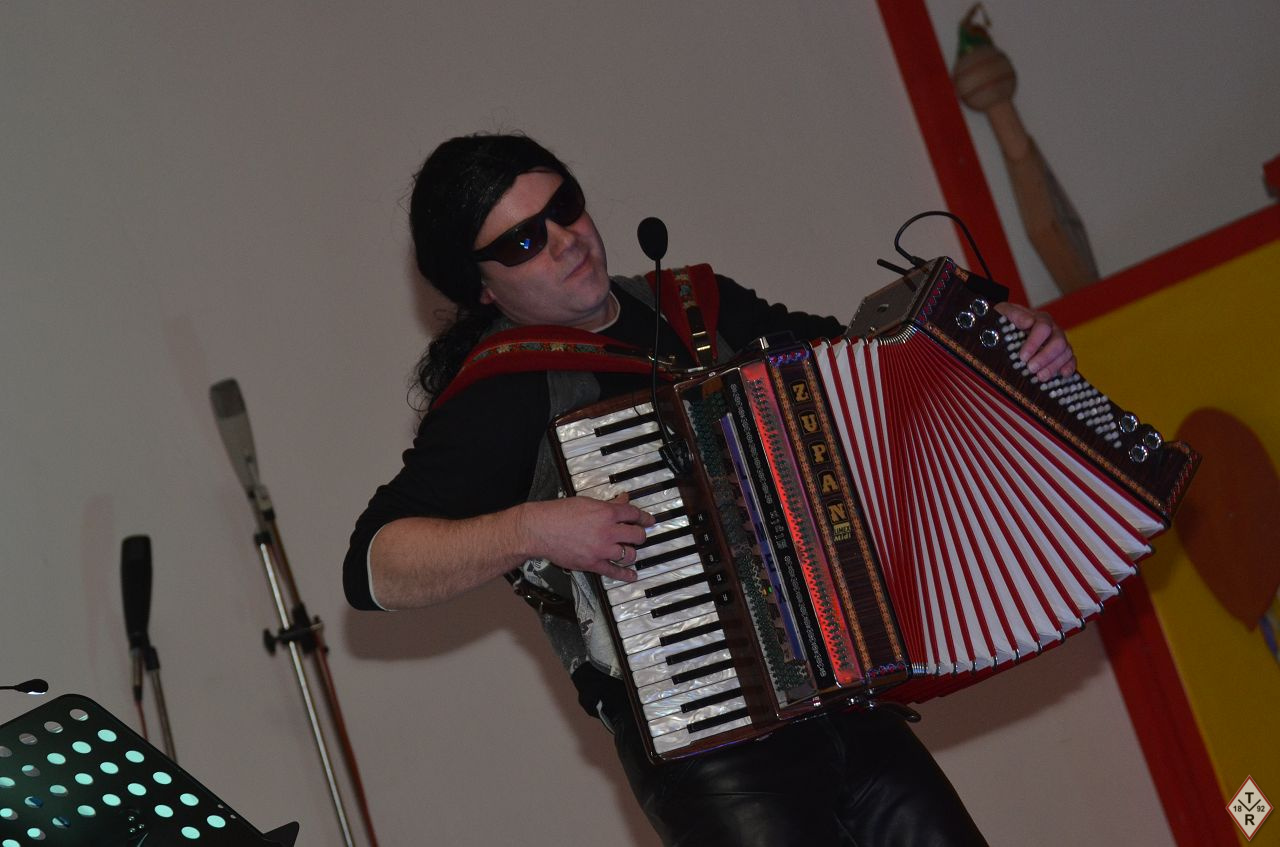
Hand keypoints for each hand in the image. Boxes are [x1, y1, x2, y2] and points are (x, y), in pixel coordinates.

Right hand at [518, 494, 654, 582]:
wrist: (540, 529)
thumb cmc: (560, 513)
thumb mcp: (587, 502)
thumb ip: (608, 504)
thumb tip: (623, 500)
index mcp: (607, 513)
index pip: (633, 514)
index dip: (645, 517)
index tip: (649, 520)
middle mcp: (608, 531)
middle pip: (636, 535)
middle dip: (639, 535)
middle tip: (638, 535)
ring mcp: (601, 549)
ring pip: (629, 554)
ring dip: (631, 552)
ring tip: (630, 551)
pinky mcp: (593, 564)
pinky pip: (614, 571)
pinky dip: (626, 574)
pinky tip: (632, 575)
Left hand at [994, 302, 1076, 380]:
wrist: (1009, 327)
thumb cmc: (1007, 320)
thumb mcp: (1004, 313)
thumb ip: (1015, 315)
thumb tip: (1028, 322)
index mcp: (1040, 319)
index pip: (1043, 328)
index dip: (1034, 343)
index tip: (1022, 357)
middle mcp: (1053, 329)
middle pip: (1058, 342)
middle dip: (1045, 357)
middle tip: (1031, 368)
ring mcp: (1059, 342)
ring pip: (1066, 352)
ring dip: (1054, 366)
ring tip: (1040, 377)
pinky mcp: (1061, 354)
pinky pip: (1071, 360)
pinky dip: (1068, 367)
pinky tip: (1062, 375)